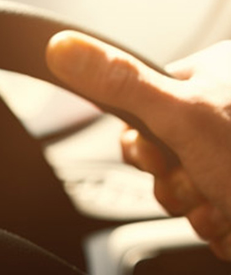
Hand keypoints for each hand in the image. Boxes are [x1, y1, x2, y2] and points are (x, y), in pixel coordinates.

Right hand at [46, 32, 230, 259]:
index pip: (142, 113)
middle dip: (179, 187)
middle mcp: (227, 113)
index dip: (144, 148)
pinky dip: (223, 228)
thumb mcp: (185, 118)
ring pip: (189, 192)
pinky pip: (213, 214)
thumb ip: (121, 84)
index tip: (166, 158)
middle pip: (164, 158)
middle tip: (206, 186)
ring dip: (203, 212)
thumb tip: (61, 46)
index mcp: (216, 77)